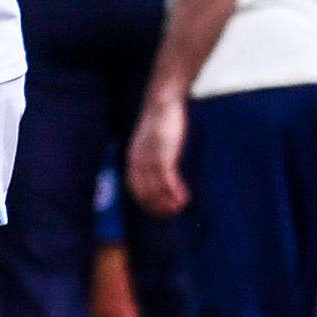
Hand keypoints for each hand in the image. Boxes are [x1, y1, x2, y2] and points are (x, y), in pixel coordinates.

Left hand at [127, 89, 189, 217]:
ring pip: (157, 188)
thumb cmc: (158, 123)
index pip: (134, 188)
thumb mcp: (148, 142)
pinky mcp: (164, 153)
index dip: (145, 202)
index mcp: (131, 158)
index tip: (156, 211)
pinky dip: (175, 191)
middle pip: (144, 192)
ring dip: (169, 201)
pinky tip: (184, 197)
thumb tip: (156, 173)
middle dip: (157, 206)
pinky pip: (168, 179)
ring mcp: (150, 158)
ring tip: (179, 208)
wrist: (162, 102)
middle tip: (170, 214)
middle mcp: (137, 161)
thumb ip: (148, 156)